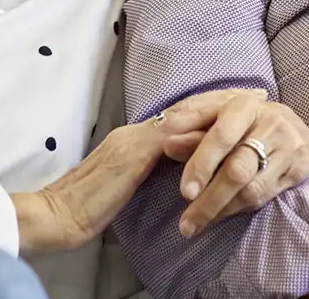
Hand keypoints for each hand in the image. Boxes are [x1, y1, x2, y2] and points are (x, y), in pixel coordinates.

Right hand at [12, 88, 270, 253]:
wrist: (55, 214)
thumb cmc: (83, 209)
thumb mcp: (118, 186)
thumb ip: (139, 173)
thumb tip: (164, 174)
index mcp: (130, 140)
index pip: (176, 117)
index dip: (206, 108)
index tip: (235, 103)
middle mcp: (133, 133)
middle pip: (185, 109)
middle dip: (220, 101)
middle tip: (254, 94)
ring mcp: (132, 141)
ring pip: (183, 117)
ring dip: (218, 110)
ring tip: (249, 105)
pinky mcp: (131, 156)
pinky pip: (172, 139)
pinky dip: (200, 132)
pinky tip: (224, 132)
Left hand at [160, 89, 308, 237]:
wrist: (293, 126)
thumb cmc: (246, 122)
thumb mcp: (219, 118)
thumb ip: (193, 131)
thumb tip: (167, 144)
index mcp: (245, 105)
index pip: (221, 136)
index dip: (202, 164)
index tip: (185, 193)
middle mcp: (271, 123)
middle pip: (237, 170)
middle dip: (209, 200)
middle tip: (187, 224)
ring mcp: (290, 146)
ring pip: (252, 189)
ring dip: (222, 210)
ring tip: (199, 223)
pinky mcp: (302, 167)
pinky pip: (266, 197)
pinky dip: (241, 209)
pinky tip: (224, 213)